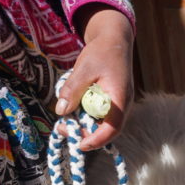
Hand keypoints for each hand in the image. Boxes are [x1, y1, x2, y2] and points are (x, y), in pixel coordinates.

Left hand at [56, 6, 133, 149]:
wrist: (115, 39)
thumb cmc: (102, 52)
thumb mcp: (83, 68)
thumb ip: (72, 90)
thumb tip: (61, 111)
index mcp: (120, 98)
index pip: (112, 128)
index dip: (96, 139)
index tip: (79, 145)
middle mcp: (123, 106)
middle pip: (106, 129)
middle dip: (85, 133)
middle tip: (62, 126)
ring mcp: (119, 105)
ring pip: (102, 123)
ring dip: (84, 123)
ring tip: (65, 117)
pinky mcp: (113, 103)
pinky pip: (100, 115)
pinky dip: (86, 114)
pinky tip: (74, 106)